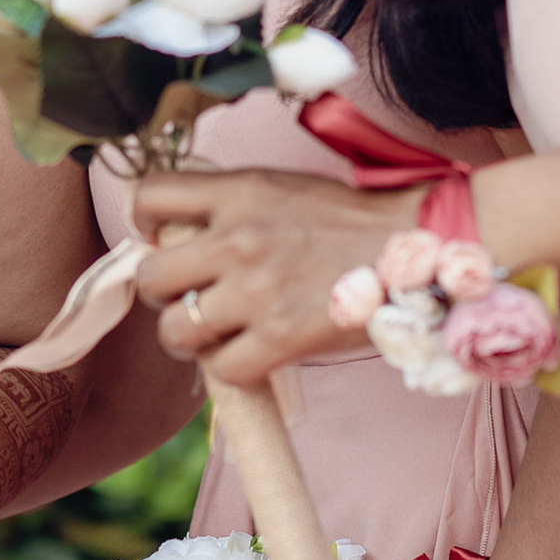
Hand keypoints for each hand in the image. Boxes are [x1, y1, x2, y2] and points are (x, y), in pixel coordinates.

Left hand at [127, 167, 415, 384]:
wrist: (418, 248)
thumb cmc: (352, 221)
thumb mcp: (284, 189)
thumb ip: (233, 204)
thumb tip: (183, 230)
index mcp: (239, 192)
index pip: (149, 196)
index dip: (141, 221)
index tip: (156, 237)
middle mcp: (238, 239)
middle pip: (150, 276)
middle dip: (161, 293)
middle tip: (185, 297)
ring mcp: (257, 291)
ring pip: (175, 329)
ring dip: (186, 338)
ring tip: (210, 335)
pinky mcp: (281, 339)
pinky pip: (222, 370)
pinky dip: (229, 370)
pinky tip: (248, 355)